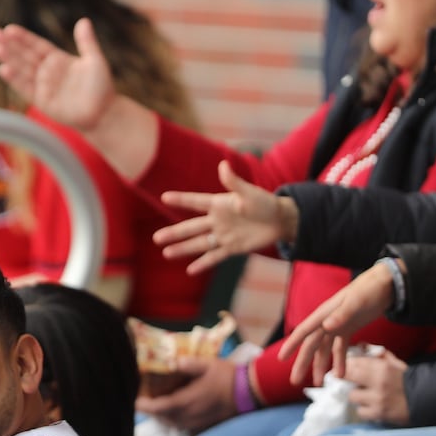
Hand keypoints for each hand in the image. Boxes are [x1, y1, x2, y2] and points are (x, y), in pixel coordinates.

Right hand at [0, 18, 113, 133]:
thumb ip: (87, 42)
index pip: (37, 45)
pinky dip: (15, 80)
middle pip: (25, 55)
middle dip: (9, 45)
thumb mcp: (95, 61)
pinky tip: (4, 69)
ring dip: (9, 59)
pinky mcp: (41, 101)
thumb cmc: (101, 88)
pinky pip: (26, 88)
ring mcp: (43, 86)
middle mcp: (47, 71)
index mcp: (58, 59)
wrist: (102, 115)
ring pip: (22, 70)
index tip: (9, 29)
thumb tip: (83, 20)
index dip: (23, 38)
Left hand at [134, 356, 237, 433]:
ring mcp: (194, 424)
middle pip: (160, 416)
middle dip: (150, 408)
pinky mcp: (201, 427)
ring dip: (162, 413)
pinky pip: (181, 425)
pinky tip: (176, 406)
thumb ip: (187, 364)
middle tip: (144, 396)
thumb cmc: (228, 377)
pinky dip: (174, 417)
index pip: (156, 408)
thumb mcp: (207, 365)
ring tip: (157, 400)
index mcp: (185, 402)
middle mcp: (187, 417)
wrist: (249, 393)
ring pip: (170, 422)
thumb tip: (172, 362)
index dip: (141, 405)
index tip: (133, 399)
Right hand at [153, 161, 297, 274]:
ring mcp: (223, 235)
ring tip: (166, 253)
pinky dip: (203, 263)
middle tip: (156, 238)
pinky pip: (215, 257)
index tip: (164, 197)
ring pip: (199, 243)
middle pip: (191, 228)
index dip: (181, 200)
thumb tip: (222, 165)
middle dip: (174, 233)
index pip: (196, 202)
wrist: (280, 221)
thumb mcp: (249, 192)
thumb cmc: (265, 202)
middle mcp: (217, 221)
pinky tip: (190, 271)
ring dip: (183, 249)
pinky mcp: (231, 248)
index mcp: (219, 204)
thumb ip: (234, 182)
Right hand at [279, 262, 395, 384]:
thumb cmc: (370, 289)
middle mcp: (326, 321)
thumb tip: (326, 326)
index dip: (292, 344)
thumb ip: (342, 314)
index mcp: (324, 314)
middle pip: (311, 345)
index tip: (281, 358)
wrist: (386, 285)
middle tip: (295, 381)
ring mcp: (336, 326)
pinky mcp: (347, 330)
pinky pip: (340, 349)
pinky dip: (339, 361)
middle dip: (303, 363)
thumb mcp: (357, 301)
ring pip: (324, 350)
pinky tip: (340, 374)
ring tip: (318, 383)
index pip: (304, 331)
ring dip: (320, 366)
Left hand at [342, 351, 407, 424]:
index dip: (348, 365)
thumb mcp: (397, 364)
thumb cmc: (410, 380)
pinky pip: (361, 412)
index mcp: (383, 368)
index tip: (347, 367)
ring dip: (357, 395)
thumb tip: (362, 345)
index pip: (353, 363)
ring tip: (366, 395)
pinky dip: (364, 409)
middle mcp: (378, 383)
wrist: (429, 400)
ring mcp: (377, 400)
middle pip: (348, 377)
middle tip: (352, 379)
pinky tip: (371, 406)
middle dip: (348, 377)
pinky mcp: (379, 414)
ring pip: (352, 396)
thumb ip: (379, 355)